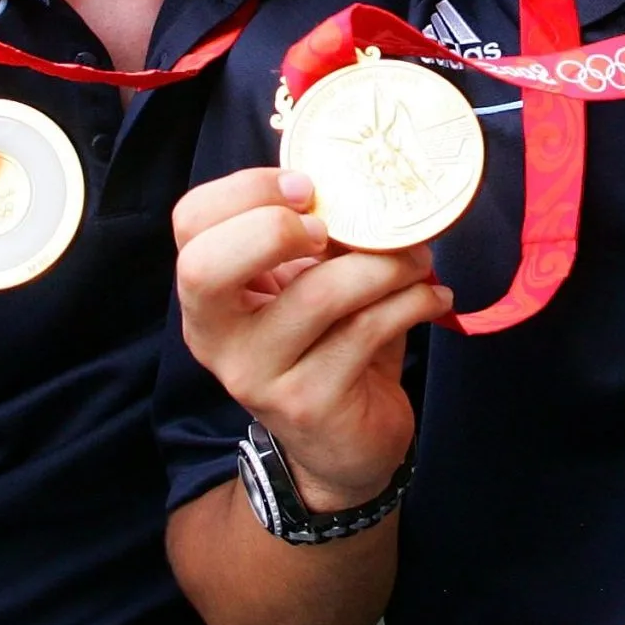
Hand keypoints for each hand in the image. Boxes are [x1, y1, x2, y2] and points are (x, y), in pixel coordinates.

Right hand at [174, 169, 450, 510]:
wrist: (345, 446)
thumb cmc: (328, 346)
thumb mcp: (307, 285)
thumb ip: (315, 238)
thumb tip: (364, 178)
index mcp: (209, 295)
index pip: (190, 223)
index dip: (245, 191)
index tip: (309, 186)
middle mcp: (217, 337)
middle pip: (206, 266)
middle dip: (275, 228)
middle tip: (336, 227)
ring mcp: (258, 375)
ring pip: (318, 294)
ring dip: (385, 265)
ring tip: (419, 260)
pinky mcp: (310, 403)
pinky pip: (367, 329)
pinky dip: (413, 302)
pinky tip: (434, 298)